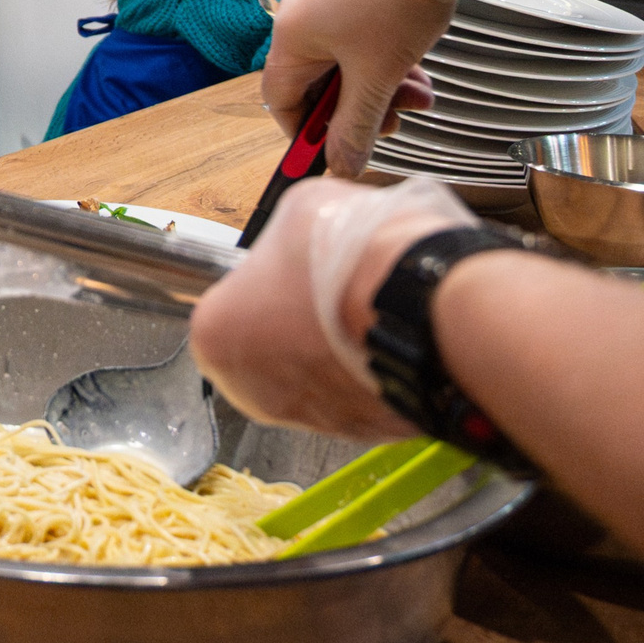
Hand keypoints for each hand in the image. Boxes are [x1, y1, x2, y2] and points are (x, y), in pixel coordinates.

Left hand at [191, 175, 475, 437]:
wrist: (428, 299)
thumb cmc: (353, 255)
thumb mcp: (299, 210)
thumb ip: (281, 240)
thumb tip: (296, 242)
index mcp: (215, 336)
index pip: (228, 309)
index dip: (263, 284)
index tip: (288, 269)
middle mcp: (252, 391)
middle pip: (270, 350)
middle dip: (296, 324)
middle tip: (328, 288)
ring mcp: (312, 419)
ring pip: (318, 378)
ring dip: (335, 350)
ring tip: (366, 308)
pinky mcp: (368, 432)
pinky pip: (363, 396)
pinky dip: (374, 372)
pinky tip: (392, 334)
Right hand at [261, 0, 448, 176]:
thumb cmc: (394, 0)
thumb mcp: (376, 76)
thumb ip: (356, 125)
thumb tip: (342, 165)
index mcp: (291, 37)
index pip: (281, 100)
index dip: (306, 132)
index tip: (336, 152)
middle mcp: (303, 18)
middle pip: (321, 83)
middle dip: (359, 109)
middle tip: (393, 123)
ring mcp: (332, 3)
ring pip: (349, 64)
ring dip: (382, 88)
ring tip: (420, 97)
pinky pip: (365, 42)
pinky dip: (389, 63)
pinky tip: (419, 74)